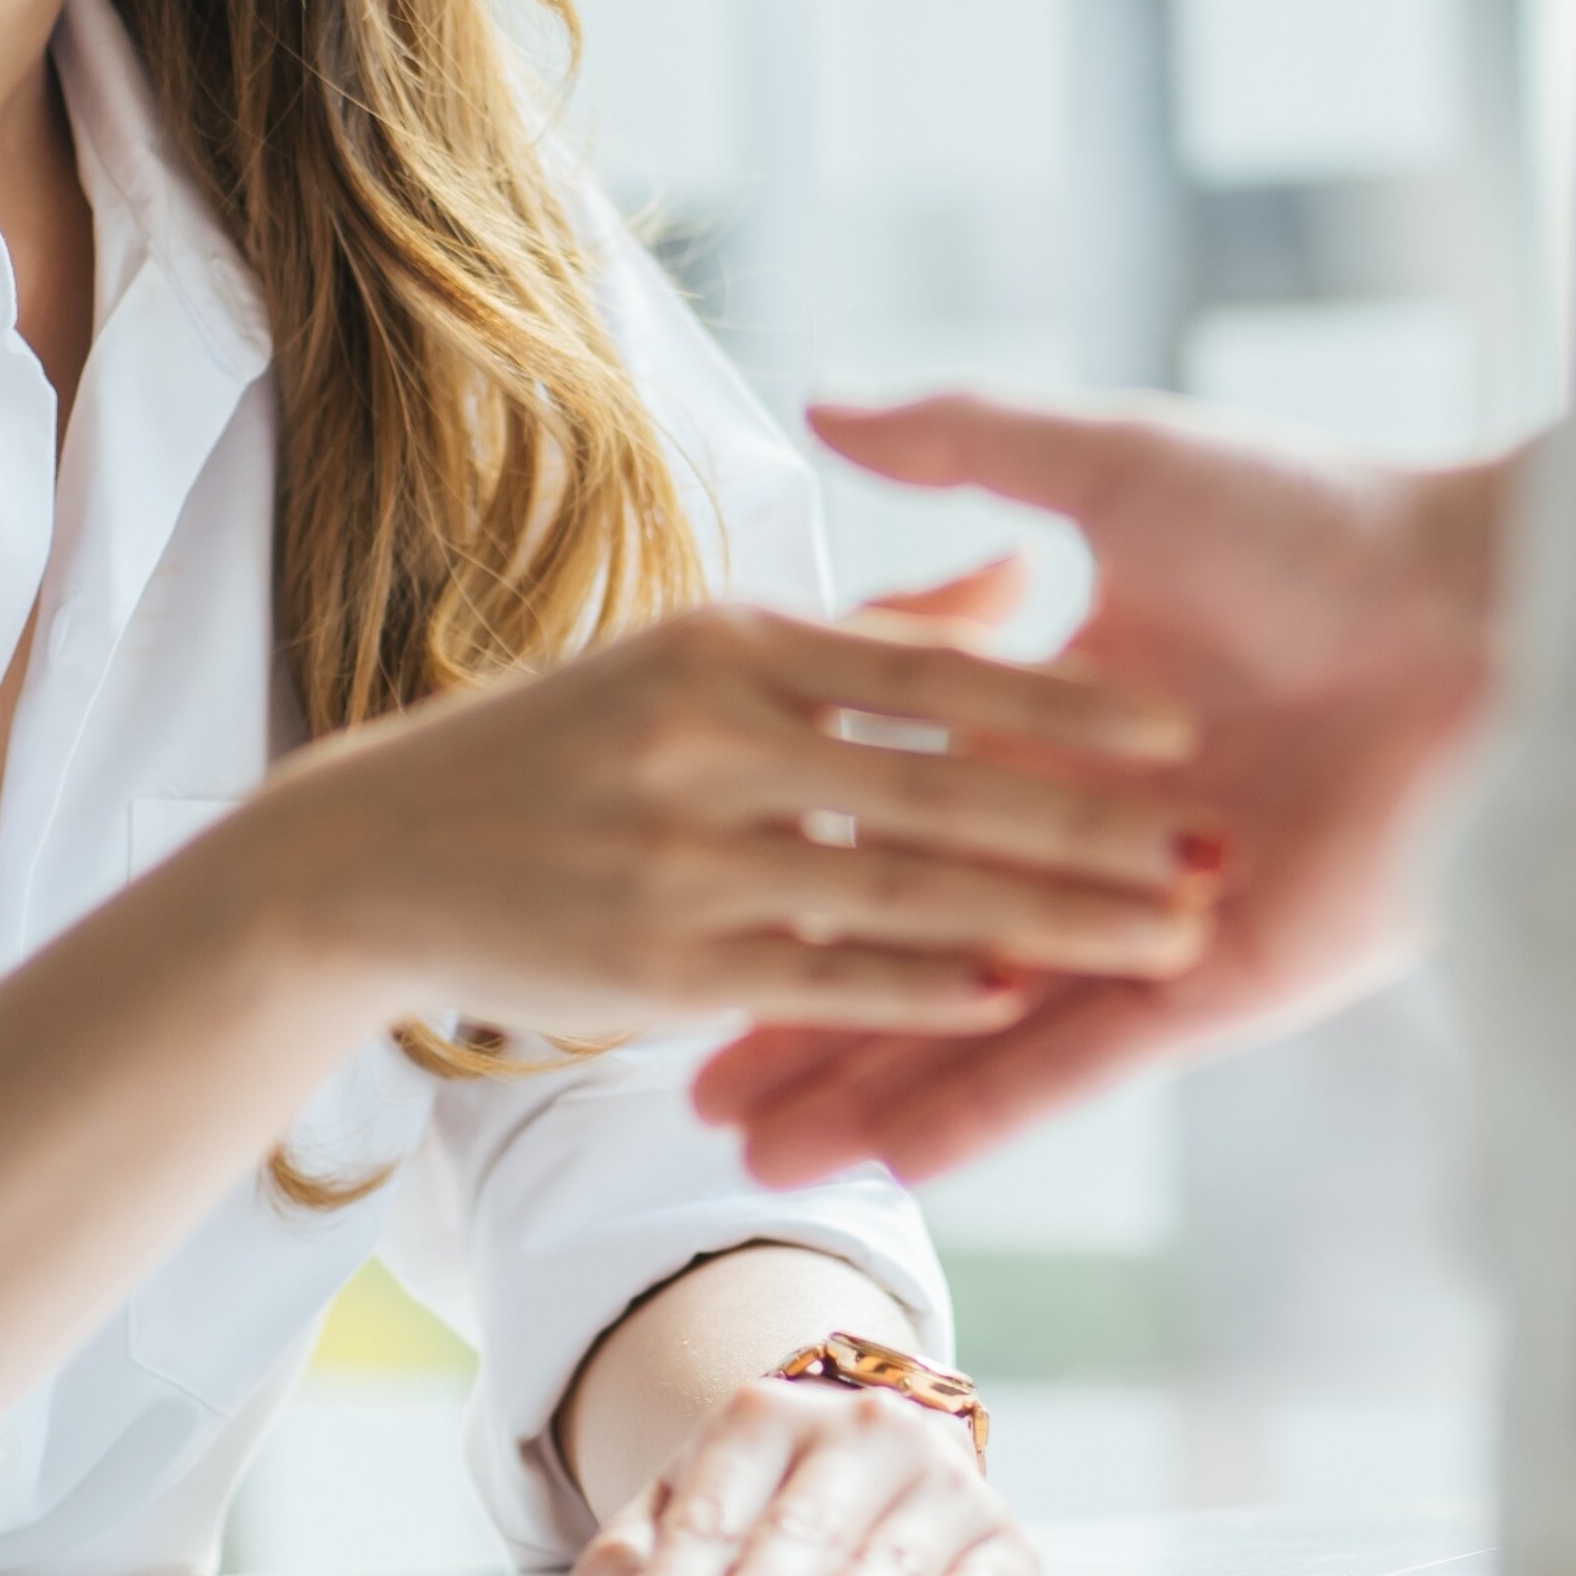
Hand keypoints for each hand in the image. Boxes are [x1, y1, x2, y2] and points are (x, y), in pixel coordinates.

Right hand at [213, 601, 1214, 1040]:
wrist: (355, 848)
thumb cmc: (537, 737)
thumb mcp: (713, 637)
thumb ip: (870, 613)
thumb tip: (1016, 576)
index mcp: (739, 639)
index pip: (935, 667)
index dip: (1061, 697)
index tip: (1180, 720)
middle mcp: (719, 733)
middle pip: (950, 782)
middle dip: (1092, 826)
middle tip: (1221, 844)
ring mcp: (692, 851)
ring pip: (909, 887)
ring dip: (1049, 918)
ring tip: (1169, 934)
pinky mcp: (668, 964)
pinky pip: (824, 976)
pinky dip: (921, 992)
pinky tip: (1015, 999)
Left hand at [574, 1376, 1032, 1575]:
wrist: (873, 1450)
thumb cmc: (768, 1498)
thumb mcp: (689, 1501)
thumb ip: (638, 1553)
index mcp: (769, 1418)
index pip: (714, 1509)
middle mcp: (866, 1433)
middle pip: (805, 1527)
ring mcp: (940, 1480)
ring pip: (895, 1553)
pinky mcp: (1000, 1536)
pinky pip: (999, 1570)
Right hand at [698, 391, 1512, 1181]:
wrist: (1486, 611)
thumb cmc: (1318, 517)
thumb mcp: (1110, 462)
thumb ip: (965, 446)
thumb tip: (821, 403)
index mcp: (1070, 716)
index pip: (899, 808)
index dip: (797, 859)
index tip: (691, 900)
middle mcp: (1103, 829)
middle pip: (921, 934)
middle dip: (804, 1014)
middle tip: (687, 1089)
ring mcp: (1157, 918)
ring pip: (982, 1019)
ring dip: (868, 1087)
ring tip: (751, 1155)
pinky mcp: (1220, 987)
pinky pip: (1080, 1064)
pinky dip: (981, 1110)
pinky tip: (884, 1160)